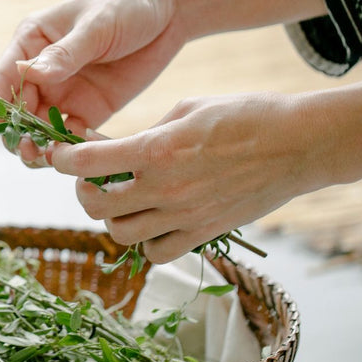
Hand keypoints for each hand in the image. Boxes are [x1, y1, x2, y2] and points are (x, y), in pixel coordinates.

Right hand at [0, 0, 187, 164]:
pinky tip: (77, 156)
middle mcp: (41, 72)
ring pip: (38, 129)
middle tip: (27, 150)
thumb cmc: (127, 4)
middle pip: (16, 110)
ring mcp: (63, 94)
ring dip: (38, 146)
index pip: (3, 78)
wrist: (171, 11)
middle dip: (16, 133)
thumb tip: (30, 73)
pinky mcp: (88, 111)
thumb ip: (65, 53)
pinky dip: (69, 150)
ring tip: (46, 158)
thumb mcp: (97, 25)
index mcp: (32, 42)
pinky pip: (70, 137)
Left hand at [46, 92, 324, 262]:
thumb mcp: (186, 109)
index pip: (86, 163)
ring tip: (124, 199)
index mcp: (155, 149)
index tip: (61, 155)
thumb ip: (145, 132)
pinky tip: (153, 220)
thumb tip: (112, 149)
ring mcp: (183, 215)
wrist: (300, 143)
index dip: (63, 159)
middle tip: (94, 178)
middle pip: (95, 204)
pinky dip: (146, 242)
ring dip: (113, 217)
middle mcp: (164, 187)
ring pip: (120, 233)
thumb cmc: (245, 115)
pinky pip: (156, 253)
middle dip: (85, 189)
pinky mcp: (203, 232)